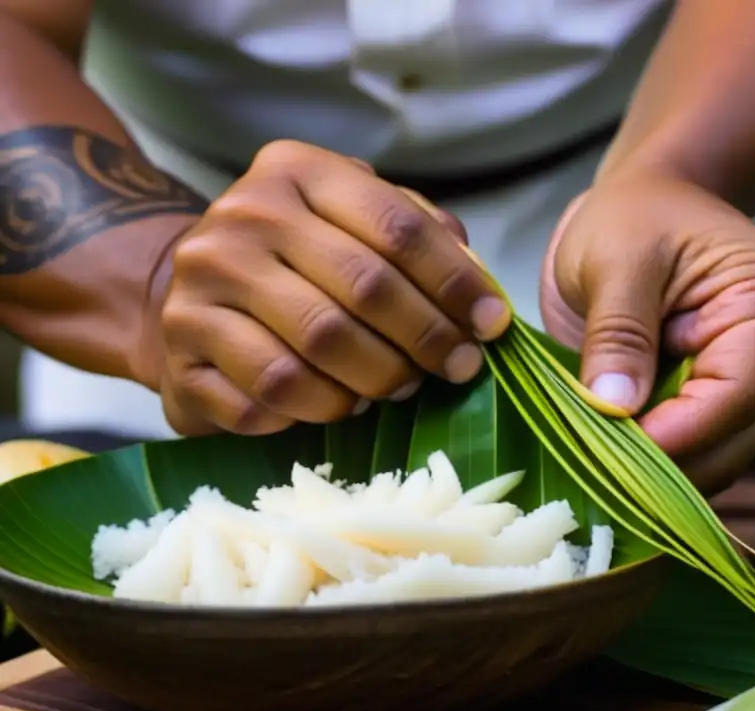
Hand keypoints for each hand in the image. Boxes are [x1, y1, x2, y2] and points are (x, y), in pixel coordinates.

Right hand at [144, 141, 510, 435]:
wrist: (188, 295)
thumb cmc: (298, 262)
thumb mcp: (354, 223)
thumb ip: (418, 237)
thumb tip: (481, 289)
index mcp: (297, 172)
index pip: (397, 227)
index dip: (456, 282)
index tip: (492, 324)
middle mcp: (243, 216)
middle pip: (364, 289)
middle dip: (427, 339)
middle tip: (457, 369)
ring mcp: (202, 283)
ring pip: (316, 352)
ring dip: (374, 382)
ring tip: (394, 388)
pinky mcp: (181, 349)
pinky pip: (268, 398)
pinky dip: (316, 412)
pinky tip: (334, 404)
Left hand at [541, 172, 754, 493]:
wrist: (649, 208)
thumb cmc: (636, 218)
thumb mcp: (614, 258)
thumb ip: (617, 332)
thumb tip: (613, 406)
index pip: (735, 397)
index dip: (672, 438)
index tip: (604, 457)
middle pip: (734, 441)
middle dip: (661, 465)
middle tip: (585, 469)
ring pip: (719, 460)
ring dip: (656, 472)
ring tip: (591, 462)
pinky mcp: (739, 408)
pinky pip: (703, 453)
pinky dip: (658, 464)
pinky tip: (610, 457)